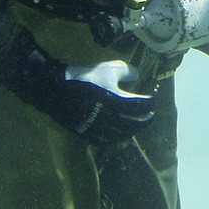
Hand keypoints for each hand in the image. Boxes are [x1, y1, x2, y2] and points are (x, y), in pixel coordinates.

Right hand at [0, 32, 156, 143]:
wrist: (55, 88)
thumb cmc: (84, 76)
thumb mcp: (108, 68)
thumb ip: (127, 71)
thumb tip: (138, 76)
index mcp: (118, 102)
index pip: (143, 106)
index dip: (151, 101)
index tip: (153, 96)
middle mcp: (112, 119)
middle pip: (137, 124)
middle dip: (146, 119)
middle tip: (150, 114)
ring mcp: (100, 129)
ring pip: (123, 134)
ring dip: (133, 129)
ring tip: (136, 123)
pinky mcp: (88, 134)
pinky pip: (107, 140)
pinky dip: (116, 136)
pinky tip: (119, 132)